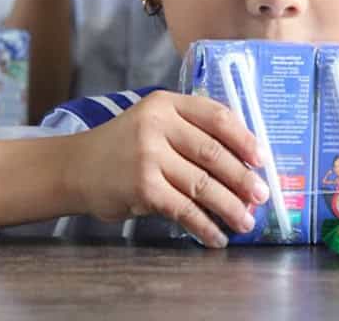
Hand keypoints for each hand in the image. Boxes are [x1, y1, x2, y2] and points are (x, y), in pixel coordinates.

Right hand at [71, 91, 271, 247]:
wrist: (75, 167)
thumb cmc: (123, 147)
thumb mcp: (154, 123)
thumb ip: (191, 131)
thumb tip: (244, 163)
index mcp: (167, 104)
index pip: (217, 116)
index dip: (245, 138)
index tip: (263, 158)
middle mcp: (157, 125)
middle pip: (214, 153)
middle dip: (243, 178)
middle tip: (261, 196)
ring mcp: (148, 156)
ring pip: (203, 184)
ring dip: (230, 207)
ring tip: (246, 221)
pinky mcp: (142, 187)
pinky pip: (184, 209)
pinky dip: (204, 225)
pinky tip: (216, 236)